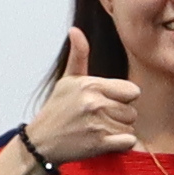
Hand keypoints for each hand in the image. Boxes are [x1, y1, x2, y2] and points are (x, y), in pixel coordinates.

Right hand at [24, 36, 147, 169]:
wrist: (40, 142)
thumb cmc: (57, 109)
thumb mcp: (67, 81)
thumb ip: (79, 56)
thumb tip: (75, 30)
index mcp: (91, 85)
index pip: (132, 91)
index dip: (122, 98)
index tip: (107, 102)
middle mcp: (95, 103)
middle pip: (132, 111)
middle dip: (120, 116)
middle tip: (98, 119)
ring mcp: (97, 124)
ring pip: (130, 126)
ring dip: (119, 130)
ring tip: (98, 129)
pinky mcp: (99, 144)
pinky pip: (128, 141)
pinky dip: (121, 144)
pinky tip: (105, 141)